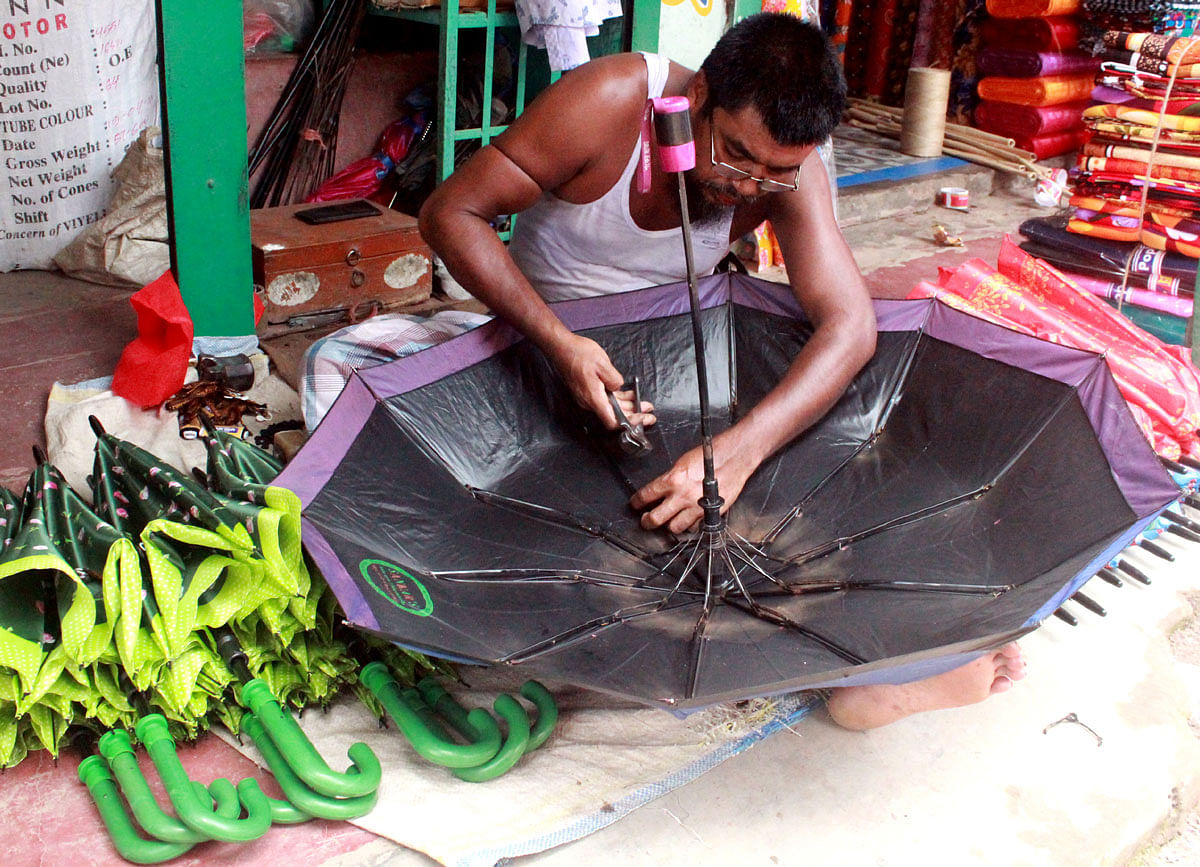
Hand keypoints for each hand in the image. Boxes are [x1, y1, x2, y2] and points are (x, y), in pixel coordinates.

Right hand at [546, 333, 655, 428]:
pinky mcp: (587, 391)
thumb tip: (618, 388)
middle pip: (614, 415)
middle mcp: (589, 402)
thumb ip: (615, 380)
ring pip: (610, 407)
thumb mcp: (603, 364)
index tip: (642, 418)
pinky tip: (629, 394)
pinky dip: (618, 399)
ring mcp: (587, 397)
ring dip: (627, 406)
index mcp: (594, 398)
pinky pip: (604, 399)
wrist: (560, 347)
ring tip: (644, 403)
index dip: (629, 423)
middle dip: (633, 414)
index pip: (612, 421)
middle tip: (650, 413)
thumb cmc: (579, 354)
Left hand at [630, 441, 754, 533]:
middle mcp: (682, 495)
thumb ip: (670, 478)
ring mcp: (696, 507)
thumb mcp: (683, 462)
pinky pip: (694, 527)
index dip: (637, 502)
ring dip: (670, 525)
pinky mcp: (709, 513)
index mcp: (672, 479)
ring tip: (669, 521)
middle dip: (647, 521)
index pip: (646, 495)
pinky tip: (688, 519)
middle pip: (655, 519)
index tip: (635, 504)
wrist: (735, 457)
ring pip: (674, 528)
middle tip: (646, 520)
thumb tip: (660, 489)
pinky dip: (690, 525)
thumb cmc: (711, 455)